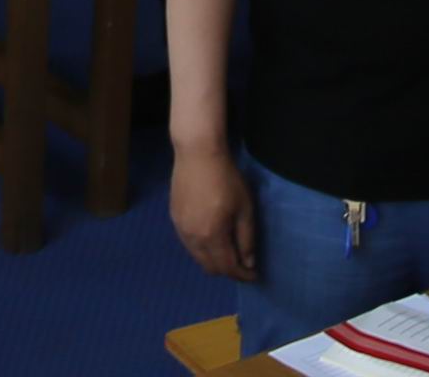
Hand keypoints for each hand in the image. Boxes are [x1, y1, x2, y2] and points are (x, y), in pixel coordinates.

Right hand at [168, 143, 258, 285]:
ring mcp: (180, 229)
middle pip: (210, 268)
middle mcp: (193, 239)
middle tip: (242, 263)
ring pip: (197, 258)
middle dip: (228, 271)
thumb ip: (246, 239)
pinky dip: (202, 248)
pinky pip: (189, 244)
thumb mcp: (244, 208)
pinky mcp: (174, 219)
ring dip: (213, 260)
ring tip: (228, 250)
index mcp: (212, 236)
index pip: (228, 268)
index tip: (253, 274)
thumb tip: (248, 263)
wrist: (198, 154)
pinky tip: (211, 236)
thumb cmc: (226, 178)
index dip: (242, 275)